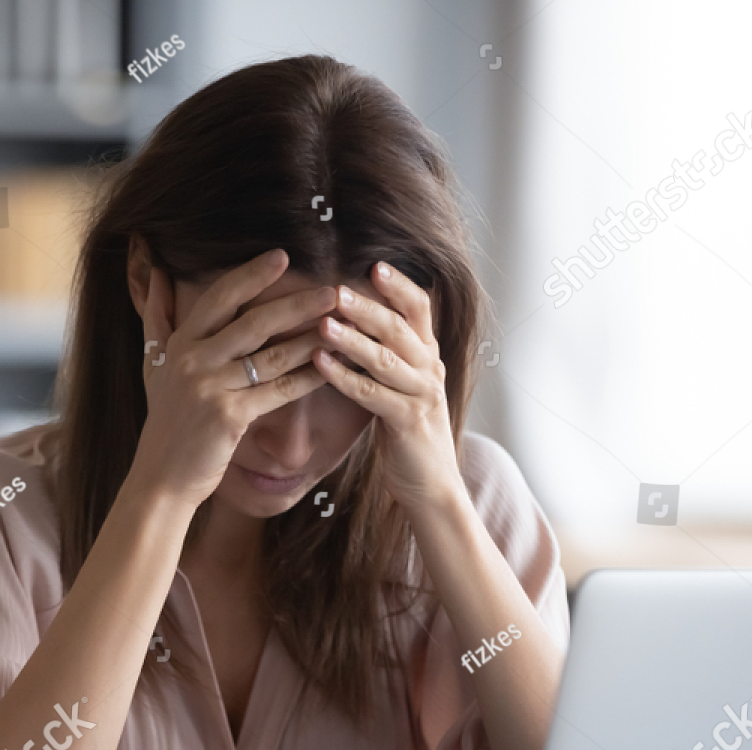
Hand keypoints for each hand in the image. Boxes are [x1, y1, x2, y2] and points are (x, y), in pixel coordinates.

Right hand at [128, 249, 335, 508]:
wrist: (161, 476)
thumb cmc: (165, 421)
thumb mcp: (152, 365)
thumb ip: (156, 317)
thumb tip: (155, 271)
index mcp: (180, 343)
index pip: (219, 298)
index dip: (251, 275)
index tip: (282, 256)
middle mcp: (193, 360)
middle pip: (253, 322)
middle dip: (296, 303)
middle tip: (331, 288)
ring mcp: (211, 387)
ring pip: (271, 355)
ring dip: (310, 338)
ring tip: (340, 323)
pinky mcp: (229, 416)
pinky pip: (278, 390)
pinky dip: (306, 377)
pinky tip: (331, 366)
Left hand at [312, 262, 463, 515]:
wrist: (432, 484)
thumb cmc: (408, 432)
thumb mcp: (401, 385)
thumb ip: (386, 353)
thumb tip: (350, 318)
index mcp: (428, 355)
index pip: (420, 308)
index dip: (399, 285)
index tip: (373, 264)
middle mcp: (430, 369)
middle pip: (400, 328)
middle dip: (366, 306)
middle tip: (335, 289)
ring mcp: (422, 396)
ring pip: (385, 359)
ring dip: (351, 339)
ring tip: (322, 322)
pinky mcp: (409, 423)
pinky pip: (373, 395)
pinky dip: (344, 378)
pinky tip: (319, 363)